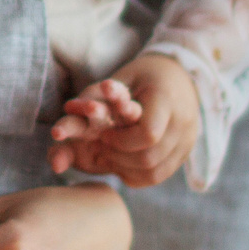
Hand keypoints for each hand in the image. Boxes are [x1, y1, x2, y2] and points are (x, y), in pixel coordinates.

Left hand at [48, 54, 198, 187]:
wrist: (183, 75)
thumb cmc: (142, 74)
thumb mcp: (119, 77)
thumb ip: (92, 98)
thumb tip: (60, 125)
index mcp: (167, 99)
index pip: (148, 134)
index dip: (121, 141)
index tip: (104, 135)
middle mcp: (183, 122)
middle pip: (150, 157)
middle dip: (119, 158)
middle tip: (102, 149)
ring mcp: (188, 140)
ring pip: (155, 172)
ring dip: (126, 168)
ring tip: (110, 155)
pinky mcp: (185, 152)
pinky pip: (160, 175)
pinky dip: (137, 174)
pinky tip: (124, 163)